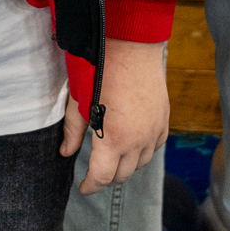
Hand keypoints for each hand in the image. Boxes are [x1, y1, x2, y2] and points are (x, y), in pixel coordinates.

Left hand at [60, 39, 168, 193]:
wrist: (130, 43)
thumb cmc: (100, 69)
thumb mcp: (78, 100)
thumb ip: (73, 130)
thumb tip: (65, 152)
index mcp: (114, 138)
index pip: (102, 177)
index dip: (90, 186)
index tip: (83, 187)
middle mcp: (138, 140)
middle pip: (122, 174)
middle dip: (107, 176)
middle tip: (95, 172)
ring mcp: (153, 130)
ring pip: (141, 163)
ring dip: (126, 165)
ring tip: (112, 157)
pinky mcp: (163, 120)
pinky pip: (155, 147)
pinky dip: (143, 151)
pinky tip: (132, 143)